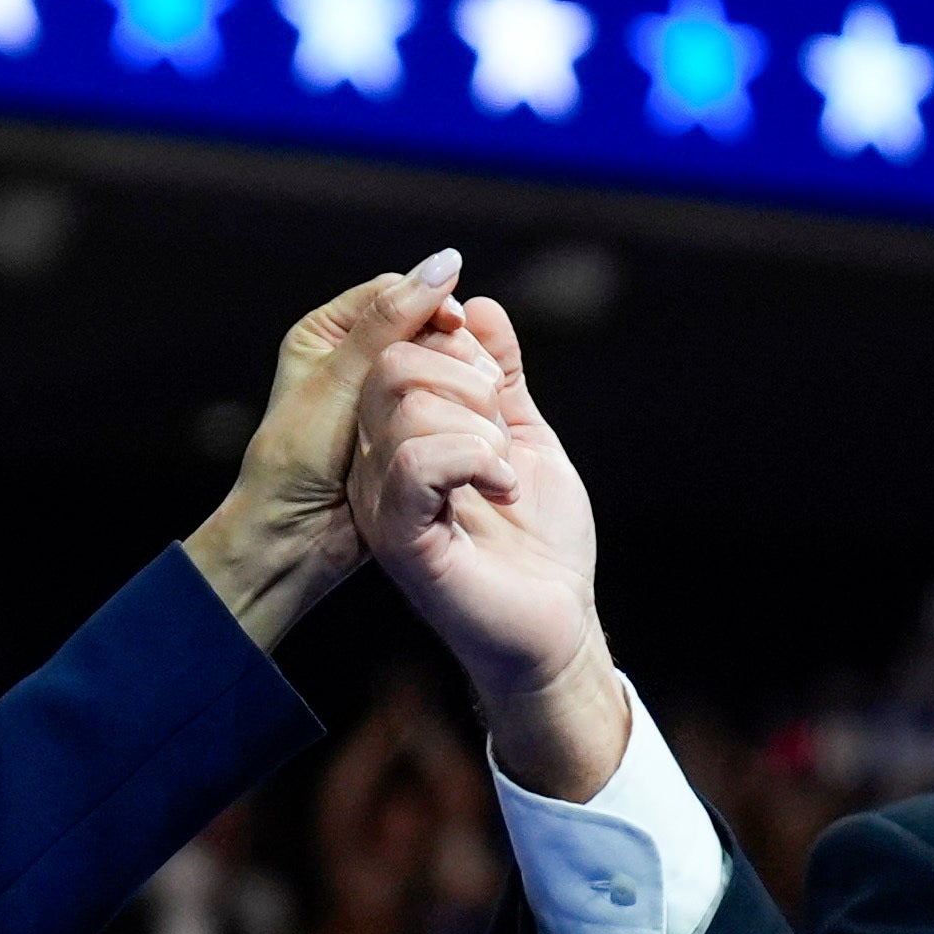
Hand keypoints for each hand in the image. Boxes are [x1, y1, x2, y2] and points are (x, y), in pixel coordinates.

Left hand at [181, 250, 470, 648]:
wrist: (294, 538)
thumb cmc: (299, 459)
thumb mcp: (342, 382)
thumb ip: (391, 323)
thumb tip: (447, 262)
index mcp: (326, 332)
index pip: (393, 293)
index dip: (429, 302)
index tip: (455, 324)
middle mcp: (353, 358)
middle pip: (422, 325)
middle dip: (447, 343)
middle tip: (469, 369)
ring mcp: (380, 395)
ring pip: (438, 364)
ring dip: (458, 378)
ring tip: (474, 400)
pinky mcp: (404, 429)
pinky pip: (443, 403)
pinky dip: (459, 409)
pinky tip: (474, 422)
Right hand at [350, 295, 628, 799]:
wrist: (557, 626)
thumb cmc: (540, 545)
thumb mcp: (523, 438)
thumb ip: (499, 377)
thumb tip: (478, 307)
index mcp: (398, 440)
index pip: (397, 348)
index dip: (452, 340)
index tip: (496, 380)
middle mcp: (376, 468)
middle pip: (394, 365)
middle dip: (469, 378)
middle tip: (504, 433)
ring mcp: (384, 503)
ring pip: (404, 404)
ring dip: (479, 424)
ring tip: (504, 470)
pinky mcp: (402, 539)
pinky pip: (414, 463)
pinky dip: (474, 457)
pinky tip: (502, 487)